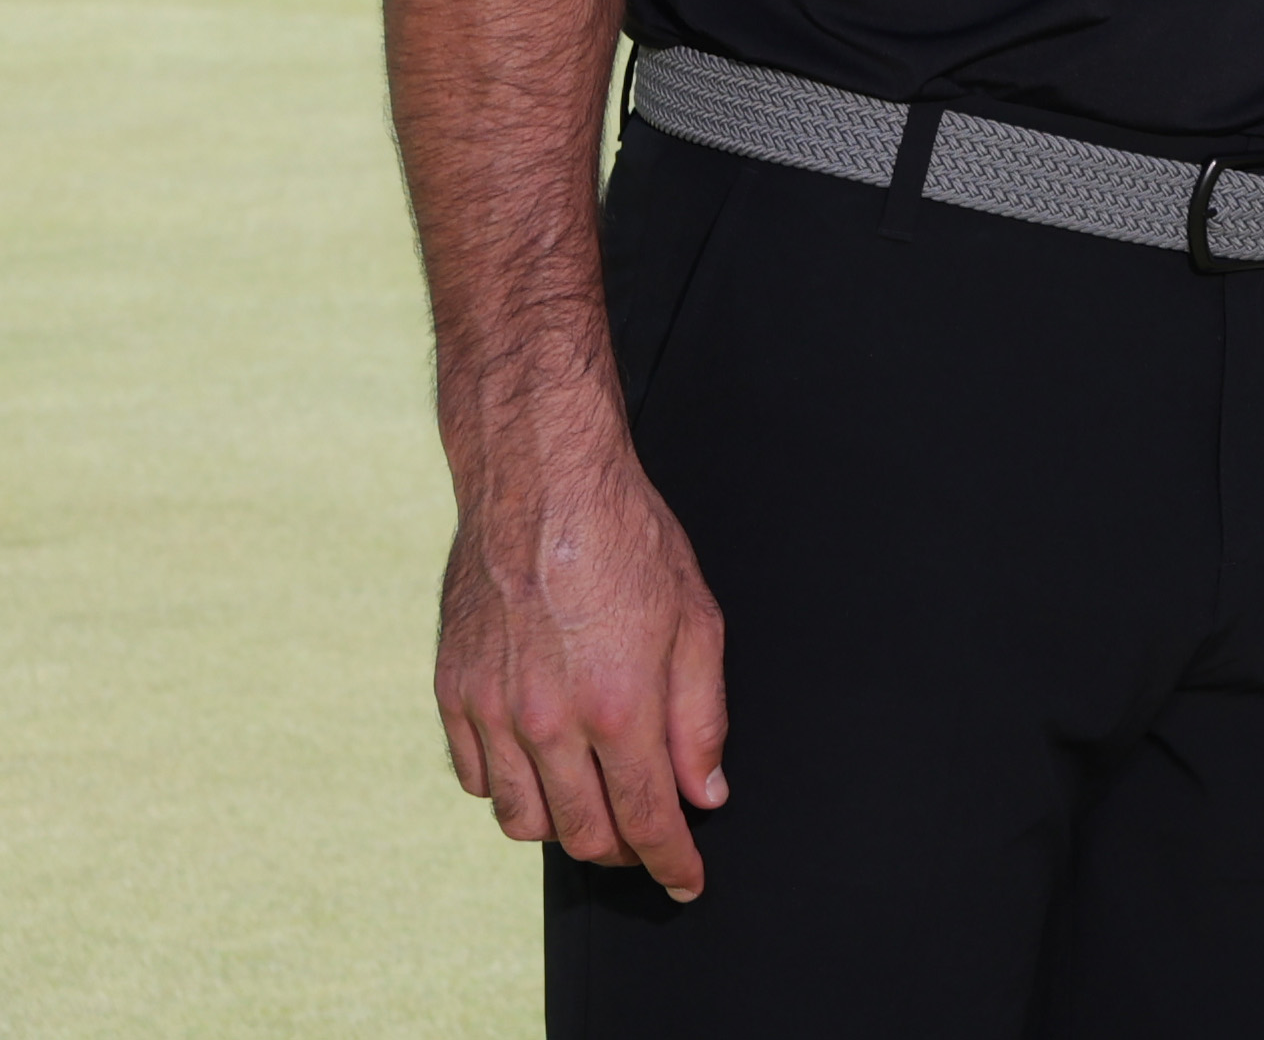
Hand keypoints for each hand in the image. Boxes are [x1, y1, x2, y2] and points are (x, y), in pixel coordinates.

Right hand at [434, 421, 730, 894]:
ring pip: (523, 822)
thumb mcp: (697, 621)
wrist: (540, 484)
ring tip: (598, 803)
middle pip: (583, 835)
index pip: (647, 820)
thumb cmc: (627, 541)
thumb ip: (702, 718)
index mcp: (618, 706)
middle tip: (650, 837)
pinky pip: (480, 780)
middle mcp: (548, 722)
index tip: (688, 882)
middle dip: (625, 851)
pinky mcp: (453, 696)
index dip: (672, 864)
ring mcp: (491, 713)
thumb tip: (706, 793)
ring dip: (566, 828)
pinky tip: (544, 764)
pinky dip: (514, 788)